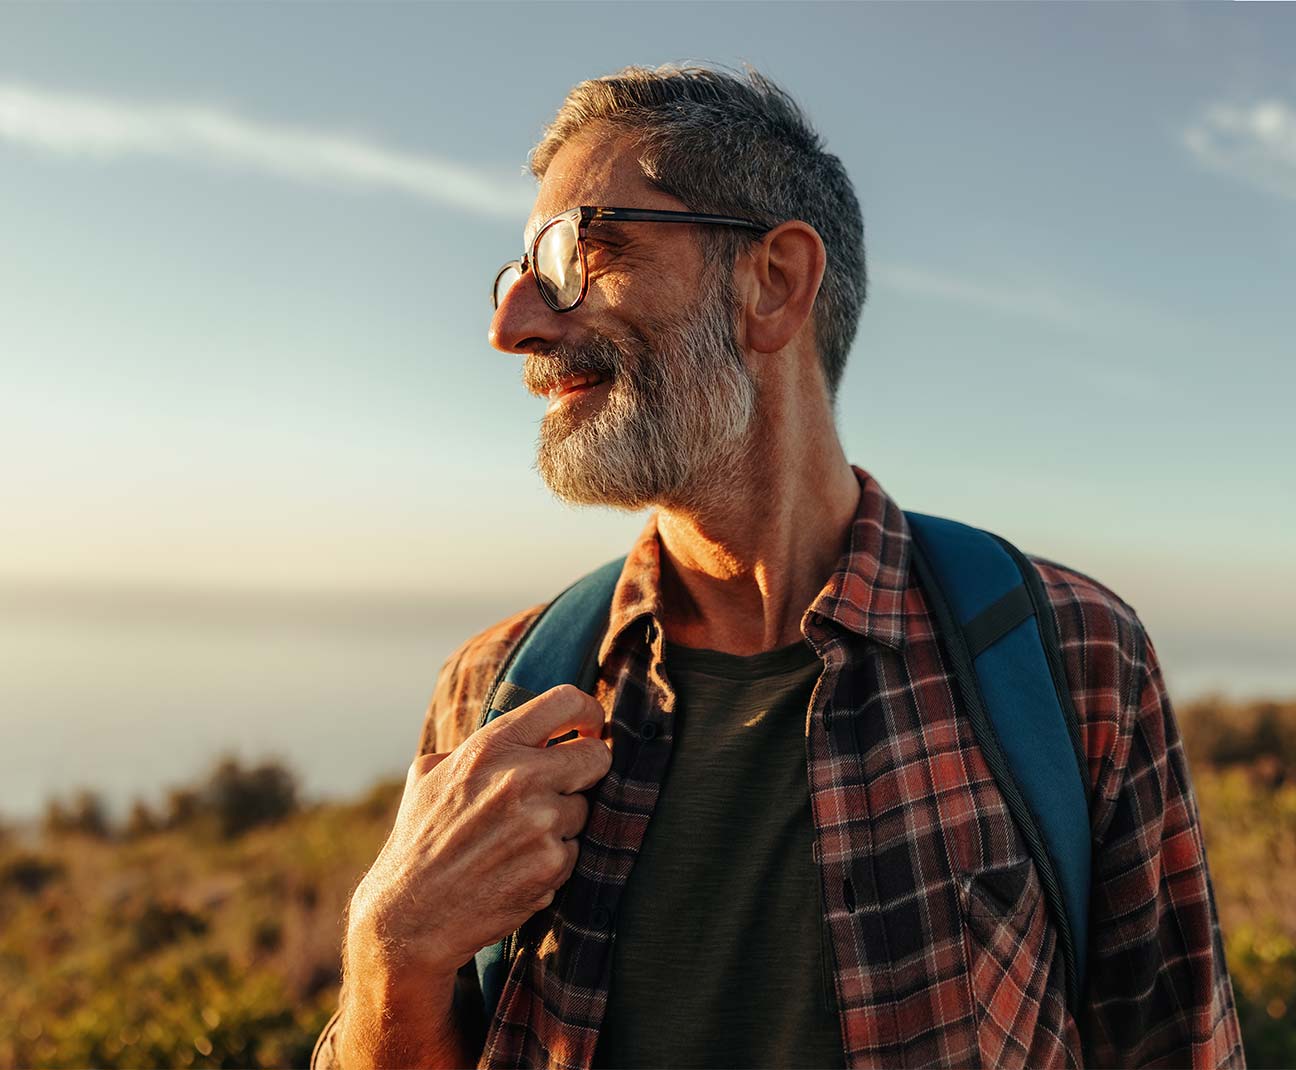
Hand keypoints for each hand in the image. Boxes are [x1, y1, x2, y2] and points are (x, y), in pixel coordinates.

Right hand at [347, 684, 611, 977]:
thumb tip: (525, 734)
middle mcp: (520, 778)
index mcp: (490, 747)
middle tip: (566, 785)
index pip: (565, 703)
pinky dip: (553, 859)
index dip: (587, 712)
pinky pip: (574, 850)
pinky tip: (516, 869)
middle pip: (596, 757)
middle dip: (587, 770)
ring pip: (584, 809)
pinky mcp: (552, 864)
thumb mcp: (430, 775)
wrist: (409, 916)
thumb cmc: (418, 840)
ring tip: (515, 840)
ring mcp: (540, 823)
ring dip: (561, 823)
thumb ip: (478, 748)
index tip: (589, 726)